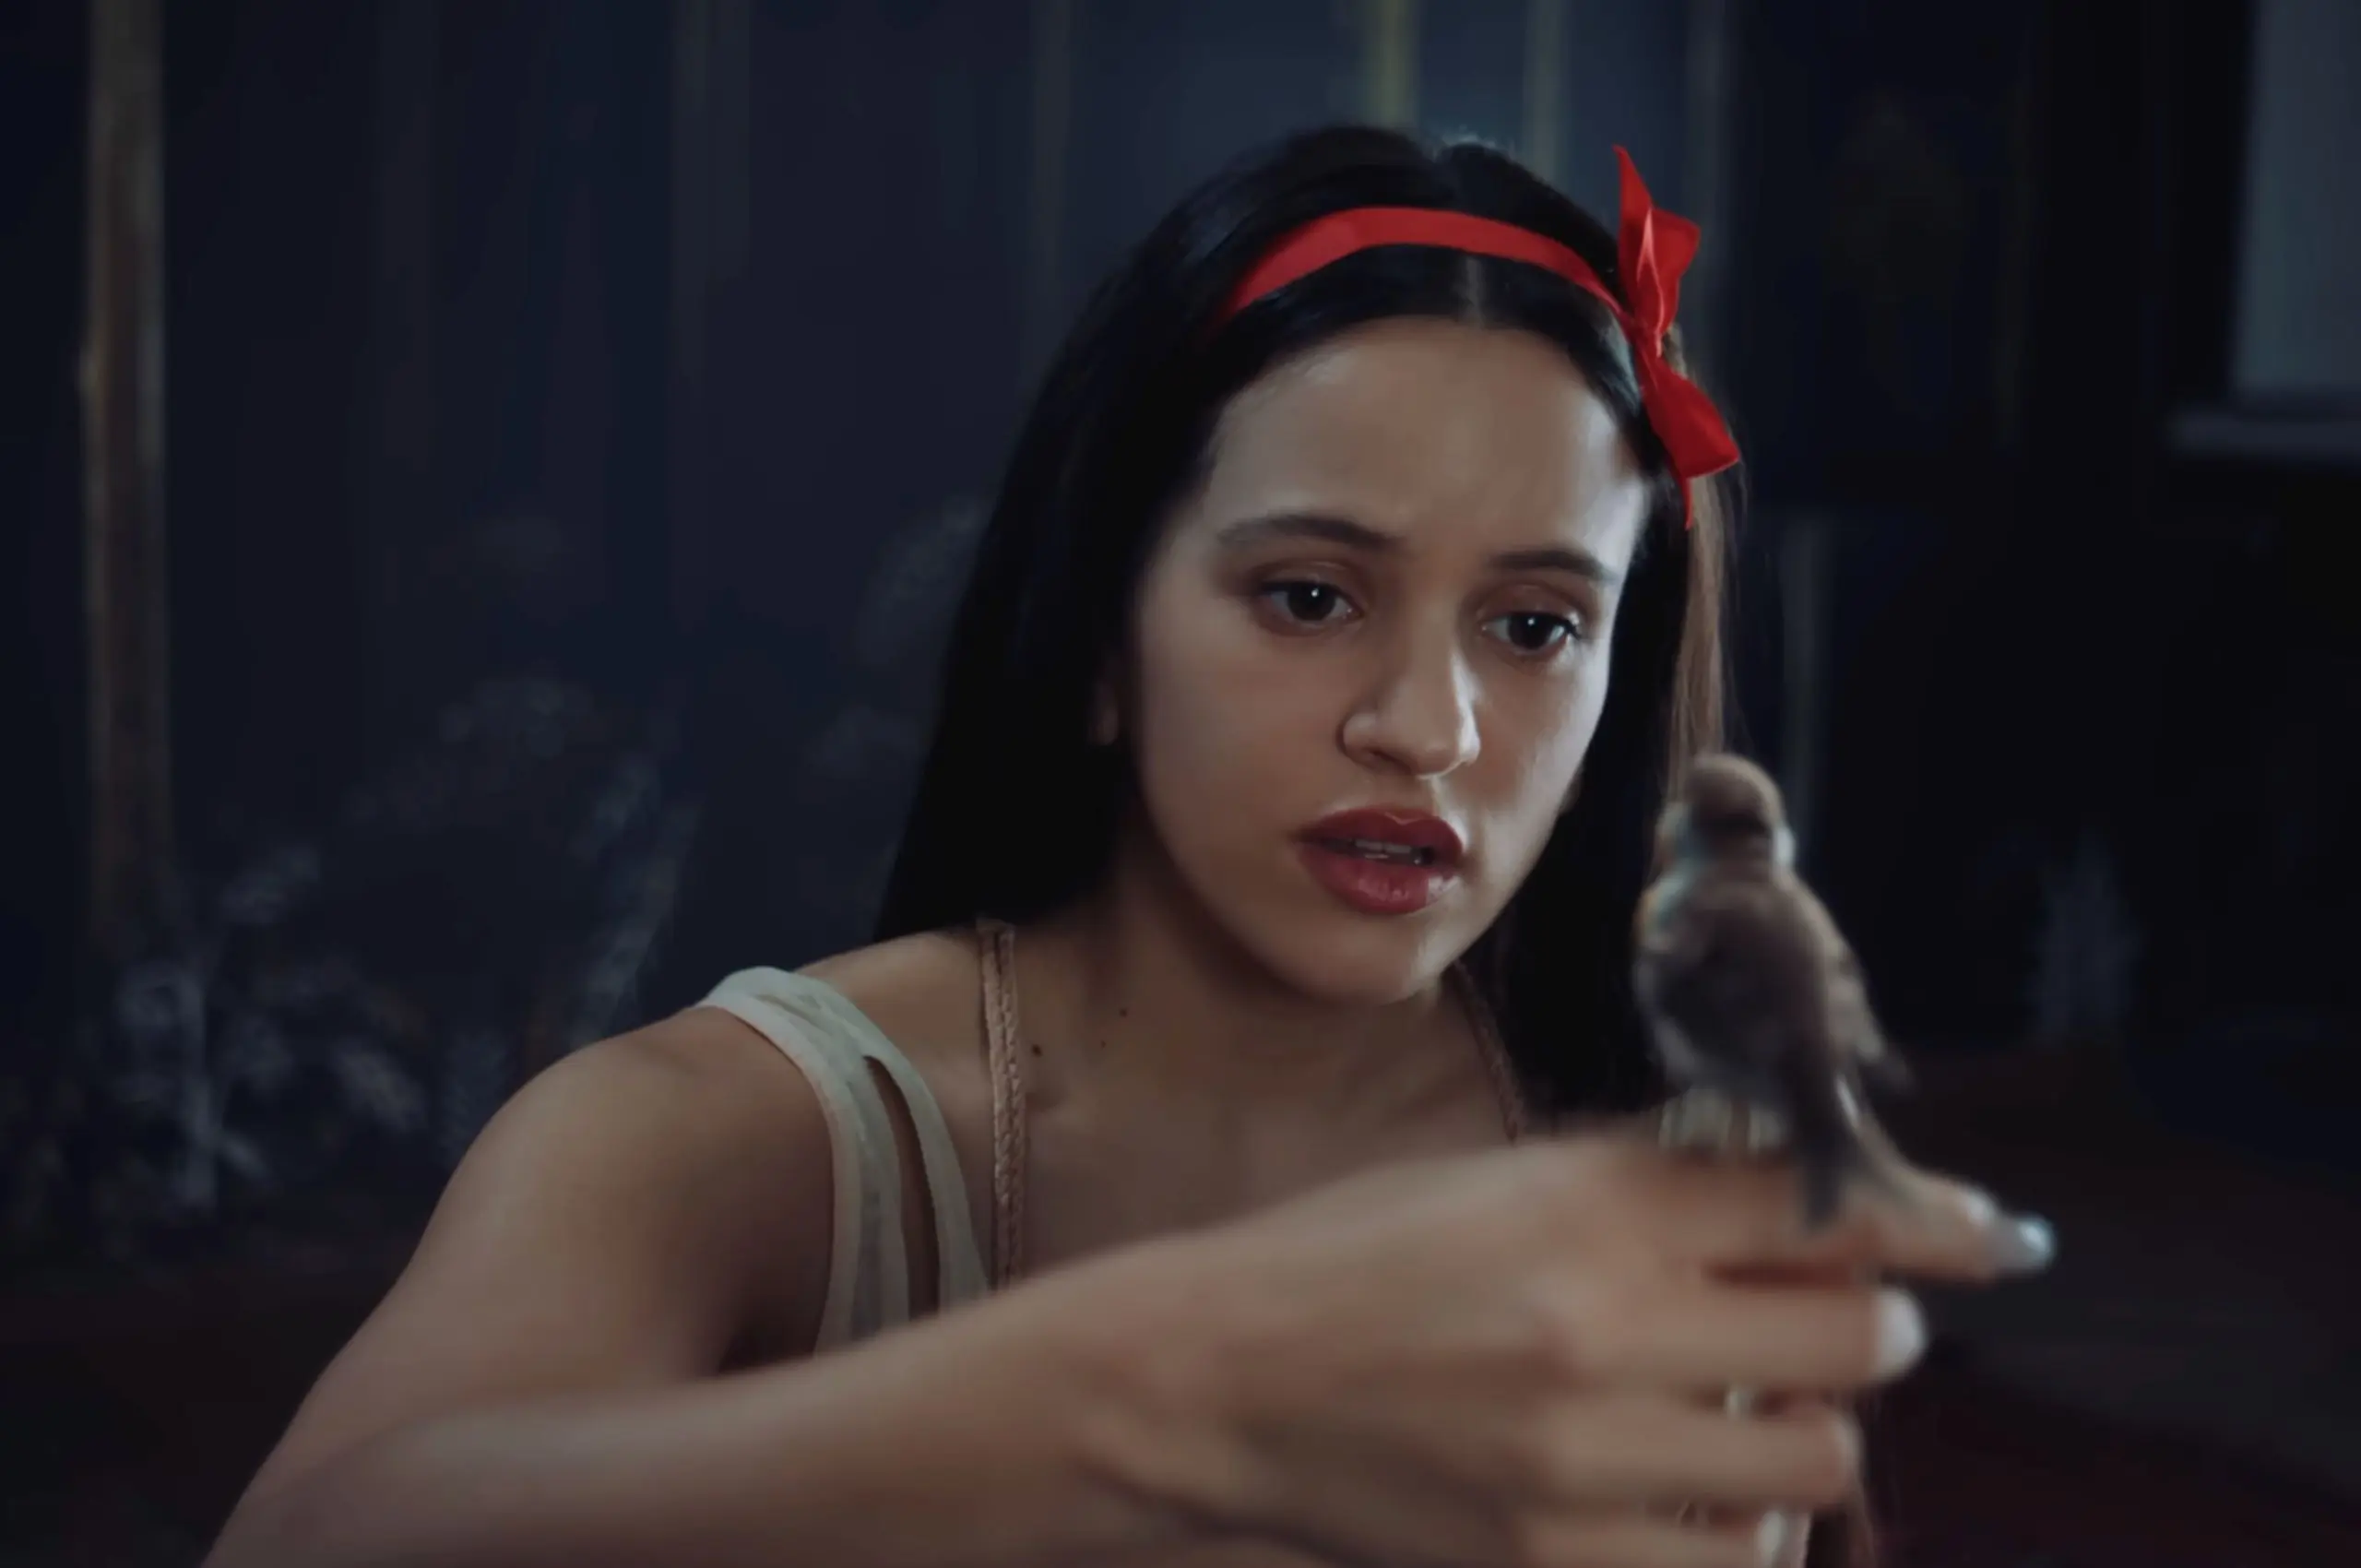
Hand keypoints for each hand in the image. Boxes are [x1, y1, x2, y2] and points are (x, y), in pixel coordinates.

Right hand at [1115, 1130, 2050, 1567]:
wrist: (1215, 1383)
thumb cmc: (1349, 1257)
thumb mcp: (1494, 1177)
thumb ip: (1643, 1185)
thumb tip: (1795, 1198)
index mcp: (1583, 1204)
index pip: (1816, 1200)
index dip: (1933, 1220)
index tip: (1995, 1237)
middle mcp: (1600, 1325)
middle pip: (1856, 1339)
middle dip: (1871, 1328)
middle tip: (1838, 1326)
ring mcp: (1583, 1461)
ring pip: (1816, 1462)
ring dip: (1805, 1434)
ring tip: (1744, 1418)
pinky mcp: (1555, 1564)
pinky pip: (1736, 1565)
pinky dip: (1739, 1530)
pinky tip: (1694, 1500)